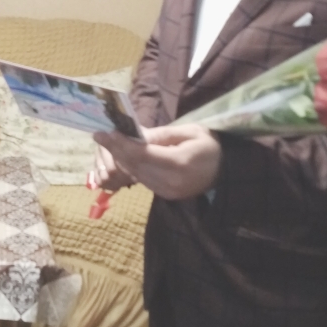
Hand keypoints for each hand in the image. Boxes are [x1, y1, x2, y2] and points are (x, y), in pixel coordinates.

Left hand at [93, 124, 220, 200]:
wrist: (226, 172)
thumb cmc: (210, 146)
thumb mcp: (191, 132)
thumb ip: (162, 134)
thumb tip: (136, 134)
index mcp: (180, 163)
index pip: (142, 154)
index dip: (120, 143)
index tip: (104, 132)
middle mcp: (171, 182)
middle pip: (134, 165)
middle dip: (115, 149)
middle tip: (100, 135)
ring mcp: (167, 192)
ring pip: (134, 174)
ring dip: (119, 159)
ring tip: (109, 142)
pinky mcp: (164, 195)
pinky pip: (141, 179)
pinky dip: (130, 167)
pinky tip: (123, 154)